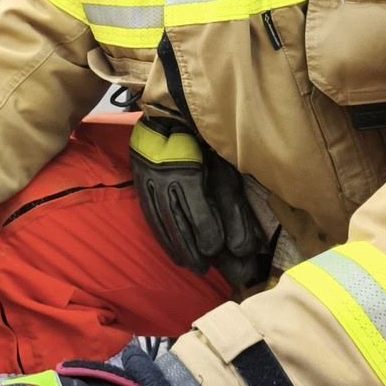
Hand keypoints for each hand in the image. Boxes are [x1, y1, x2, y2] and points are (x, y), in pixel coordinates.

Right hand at [129, 117, 269, 287]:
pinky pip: (150, 217)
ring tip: (190, 265)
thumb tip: (245, 240)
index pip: (196, 212)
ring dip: (176, 248)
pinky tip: (172, 250)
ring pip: (162, 223)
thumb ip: (232, 203)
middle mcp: (164, 180)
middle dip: (191, 250)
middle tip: (203, 269)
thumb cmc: (204, 140)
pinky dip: (163, 237)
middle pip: (177, 224)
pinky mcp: (141, 185)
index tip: (216, 250)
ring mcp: (149, 183)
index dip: (207, 234)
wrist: (169, 116)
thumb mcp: (223, 165)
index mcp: (188, 172)